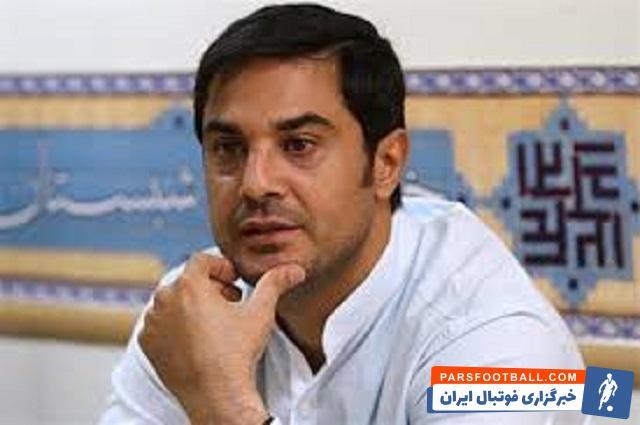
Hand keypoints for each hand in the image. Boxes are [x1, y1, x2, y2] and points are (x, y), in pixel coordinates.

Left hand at [139, 253, 304, 424]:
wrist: (216, 396)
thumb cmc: (237, 353)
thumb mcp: (260, 312)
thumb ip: (274, 284)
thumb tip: (294, 269)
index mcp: (189, 285)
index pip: (202, 260)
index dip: (222, 267)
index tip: (234, 282)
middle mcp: (164, 299)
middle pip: (187, 280)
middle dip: (209, 288)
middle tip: (229, 304)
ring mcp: (153, 323)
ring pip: (172, 302)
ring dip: (191, 306)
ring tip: (213, 324)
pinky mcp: (147, 344)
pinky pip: (160, 324)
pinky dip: (175, 326)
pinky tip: (196, 340)